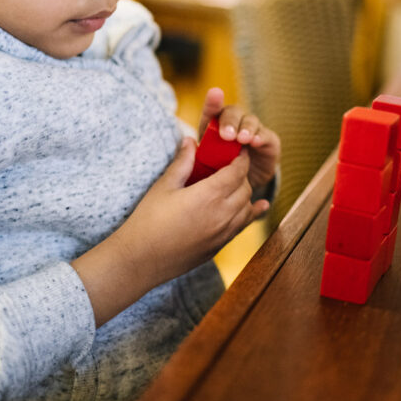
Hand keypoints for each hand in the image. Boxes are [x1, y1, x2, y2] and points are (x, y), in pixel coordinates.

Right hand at [71, 137, 268, 325]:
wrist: (141, 260)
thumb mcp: (164, 186)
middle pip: (245, 188)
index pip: (237, 171)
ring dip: (245, 193)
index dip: (242, 159)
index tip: (240, 151)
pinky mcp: (218, 246)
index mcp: (209, 195)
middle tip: (231, 166)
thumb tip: (190, 140)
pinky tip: (259, 207)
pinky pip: (242, 226)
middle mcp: (222, 214)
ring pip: (247, 207)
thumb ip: (183, 162)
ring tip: (237, 184)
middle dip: (242, 174)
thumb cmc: (148, 221)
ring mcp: (222, 233)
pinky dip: (251, 214)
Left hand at [199, 88, 280, 195]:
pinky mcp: (269, 141)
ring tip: (242, 139)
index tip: (215, 93)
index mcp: (215, 126)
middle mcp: (236, 123)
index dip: (213, 101)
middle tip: (226, 135)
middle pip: (232, 113)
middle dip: (230, 121)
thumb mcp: (206, 163)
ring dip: (246, 128)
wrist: (243, 184)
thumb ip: (197, 153)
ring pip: (250, 120)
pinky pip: (266, 135)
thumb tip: (188, 141)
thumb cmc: (220, 170)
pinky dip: (260, 137)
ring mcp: (253, 130)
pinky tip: (255, 141)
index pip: (213, 110)